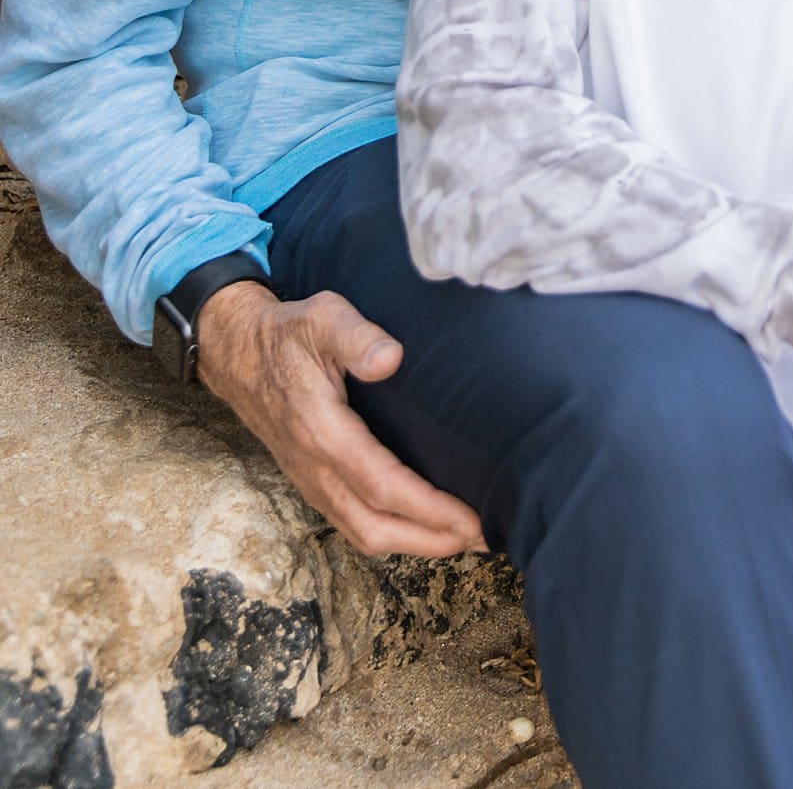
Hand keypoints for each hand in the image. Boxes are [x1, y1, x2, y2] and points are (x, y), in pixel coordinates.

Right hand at [195, 280, 486, 557]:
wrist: (238, 354)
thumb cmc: (287, 334)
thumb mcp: (322, 317)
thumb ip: (356, 335)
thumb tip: (391, 358)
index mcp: (322, 431)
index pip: (382, 486)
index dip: (428, 508)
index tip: (471, 516)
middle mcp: (314, 467)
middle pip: (375, 528)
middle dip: (431, 540)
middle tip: (483, 536)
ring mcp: (311, 480)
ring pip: (363, 533)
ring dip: (415, 545)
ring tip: (464, 539)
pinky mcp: (313, 482)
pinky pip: (352, 524)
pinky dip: (393, 534)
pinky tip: (423, 527)